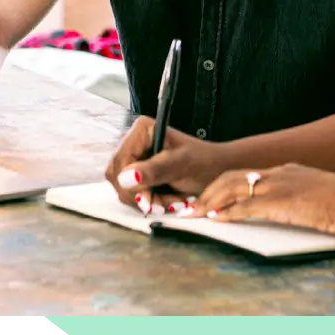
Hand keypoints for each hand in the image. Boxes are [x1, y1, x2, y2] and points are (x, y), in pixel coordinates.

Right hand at [105, 116, 229, 215]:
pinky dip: (150, 202)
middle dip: (141, 195)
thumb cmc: (204, 162)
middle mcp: (134, 142)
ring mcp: (135, 158)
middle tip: (164, 204)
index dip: (130, 183)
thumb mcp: (180, 165)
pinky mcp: (138, 174)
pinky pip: (132, 194)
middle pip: (117, 176)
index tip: (148, 199)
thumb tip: (126, 177)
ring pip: (123, 188)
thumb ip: (154, 170)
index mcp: (142, 130)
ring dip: (148, 201)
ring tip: (172, 201)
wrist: (217, 171)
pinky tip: (167, 201)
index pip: (120, 161)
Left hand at [189, 163, 334, 236]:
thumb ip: (302, 197)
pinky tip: (215, 220)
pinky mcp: (280, 203)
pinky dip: (227, 213)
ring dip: (210, 202)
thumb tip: (296, 207)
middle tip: (193, 206)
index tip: (211, 197)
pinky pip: (245, 206)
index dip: (225, 185)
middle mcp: (278, 174)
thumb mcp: (319, 192)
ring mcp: (277, 187)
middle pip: (232, 177)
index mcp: (287, 171)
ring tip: (195, 214)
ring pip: (232, 189)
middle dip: (209, 192)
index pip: (246, 174)